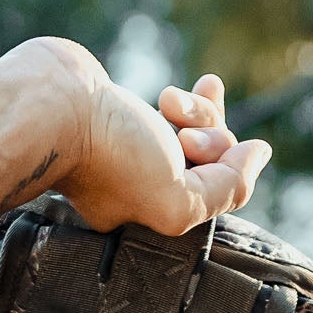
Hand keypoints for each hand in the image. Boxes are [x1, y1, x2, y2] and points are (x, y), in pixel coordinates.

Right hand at [18, 39, 271, 235]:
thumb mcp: (178, 199)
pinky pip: (175, 110)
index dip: (237, 168)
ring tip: (169, 103)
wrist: (53, 105)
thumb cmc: (109, 157)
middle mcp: (146, 189)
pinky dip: (183, 100)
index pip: (219, 195)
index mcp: (157, 217)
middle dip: (215, 137)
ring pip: (198, 130)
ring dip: (198, 112)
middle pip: (213, 160)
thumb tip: (259, 154)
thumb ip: (227, 188)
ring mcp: (135, 152)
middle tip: (187, 135)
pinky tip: (167, 95)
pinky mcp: (126, 117)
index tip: (245, 148)